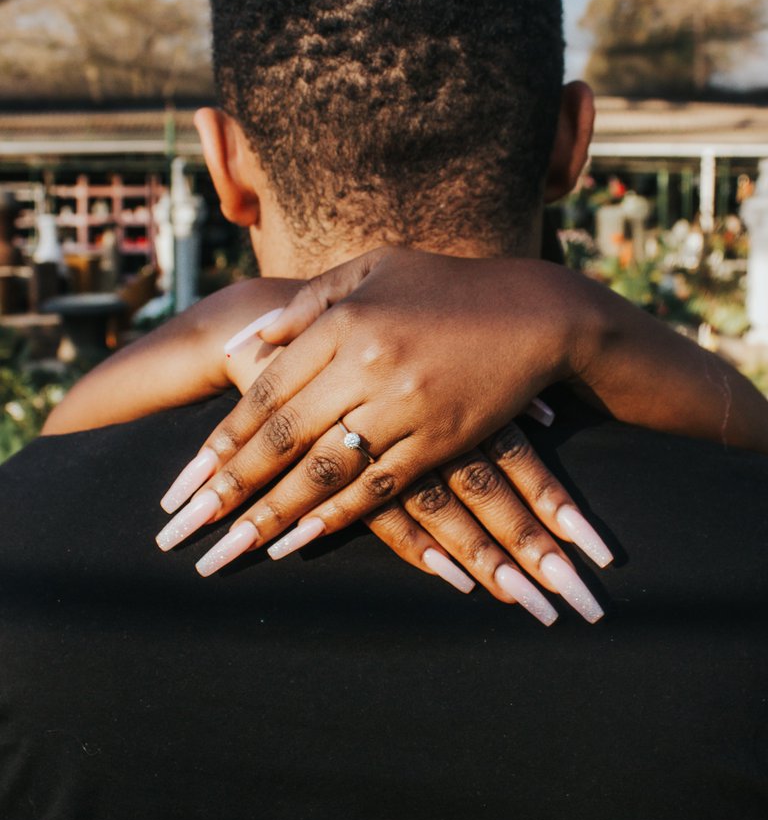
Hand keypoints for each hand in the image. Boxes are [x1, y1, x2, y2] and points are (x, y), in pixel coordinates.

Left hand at [156, 248, 611, 622]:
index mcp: (344, 321)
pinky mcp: (442, 438)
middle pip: (283, 439)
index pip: (265, 392)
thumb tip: (247, 344)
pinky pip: (379, 487)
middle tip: (182, 530)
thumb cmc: (443, 287)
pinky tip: (298, 542)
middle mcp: (367, 364)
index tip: (181, 480)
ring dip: (271, 516)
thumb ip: (305, 306)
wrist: (535, 311)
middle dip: (228, 489)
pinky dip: (335, 518)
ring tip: (229, 548)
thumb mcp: (371, 270)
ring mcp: (406, 405)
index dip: (220, 440)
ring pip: (324, 471)